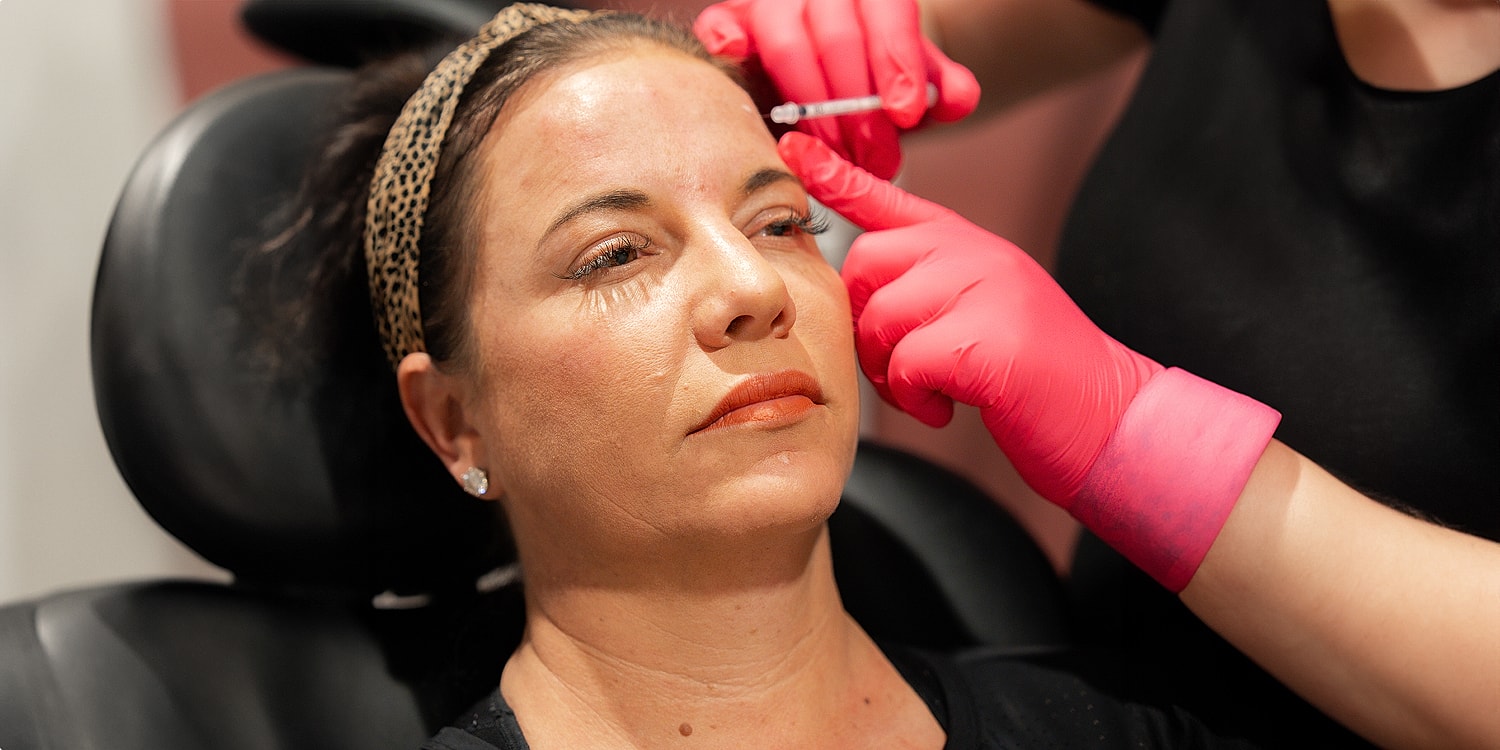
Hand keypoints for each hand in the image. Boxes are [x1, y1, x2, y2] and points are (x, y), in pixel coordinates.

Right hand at [696, 0, 978, 179]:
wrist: (834, 74)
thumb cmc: (877, 79)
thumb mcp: (918, 82)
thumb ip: (942, 87)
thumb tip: (958, 98)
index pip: (887, 10)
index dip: (897, 62)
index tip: (907, 114)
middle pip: (837, 34)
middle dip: (857, 107)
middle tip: (874, 158)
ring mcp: (772, 3)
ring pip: (786, 40)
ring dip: (813, 106)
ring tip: (834, 152)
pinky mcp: (732, 20)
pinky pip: (719, 24)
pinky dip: (725, 40)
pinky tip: (737, 58)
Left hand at [779, 132, 1280, 589]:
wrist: (1111, 419)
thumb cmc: (1039, 378)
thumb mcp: (983, 309)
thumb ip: (928, 287)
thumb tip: (860, 299)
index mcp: (971, 244)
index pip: (890, 199)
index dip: (837, 174)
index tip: (794, 149)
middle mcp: (977, 253)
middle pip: (864, 264)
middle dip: (866, 327)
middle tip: (903, 368)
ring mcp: (986, 290)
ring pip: (880, 318)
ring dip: (890, 372)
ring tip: (933, 392)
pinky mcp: (987, 339)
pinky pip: (906, 364)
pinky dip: (915, 399)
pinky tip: (950, 408)